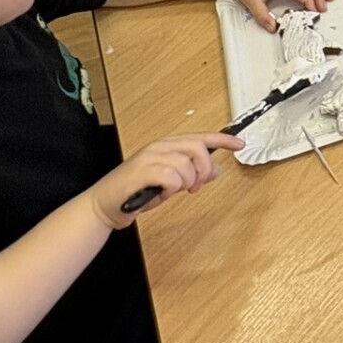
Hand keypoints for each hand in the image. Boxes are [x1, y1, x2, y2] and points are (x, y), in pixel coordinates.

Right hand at [87, 133, 240, 228]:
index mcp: (166, 145)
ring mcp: (149, 157)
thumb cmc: (135, 192)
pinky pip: (170, 177)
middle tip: (196, 186)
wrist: (103, 206)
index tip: (239, 144)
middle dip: (203, 169)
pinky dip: (171, 189)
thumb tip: (216, 170)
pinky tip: (160, 193)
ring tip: (170, 191)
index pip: (200, 137)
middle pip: (197, 148)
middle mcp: (158, 147)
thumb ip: (192, 173)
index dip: (222, 140)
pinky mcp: (141, 172)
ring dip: (184, 183)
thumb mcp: (170, 182)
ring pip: (186, 164)